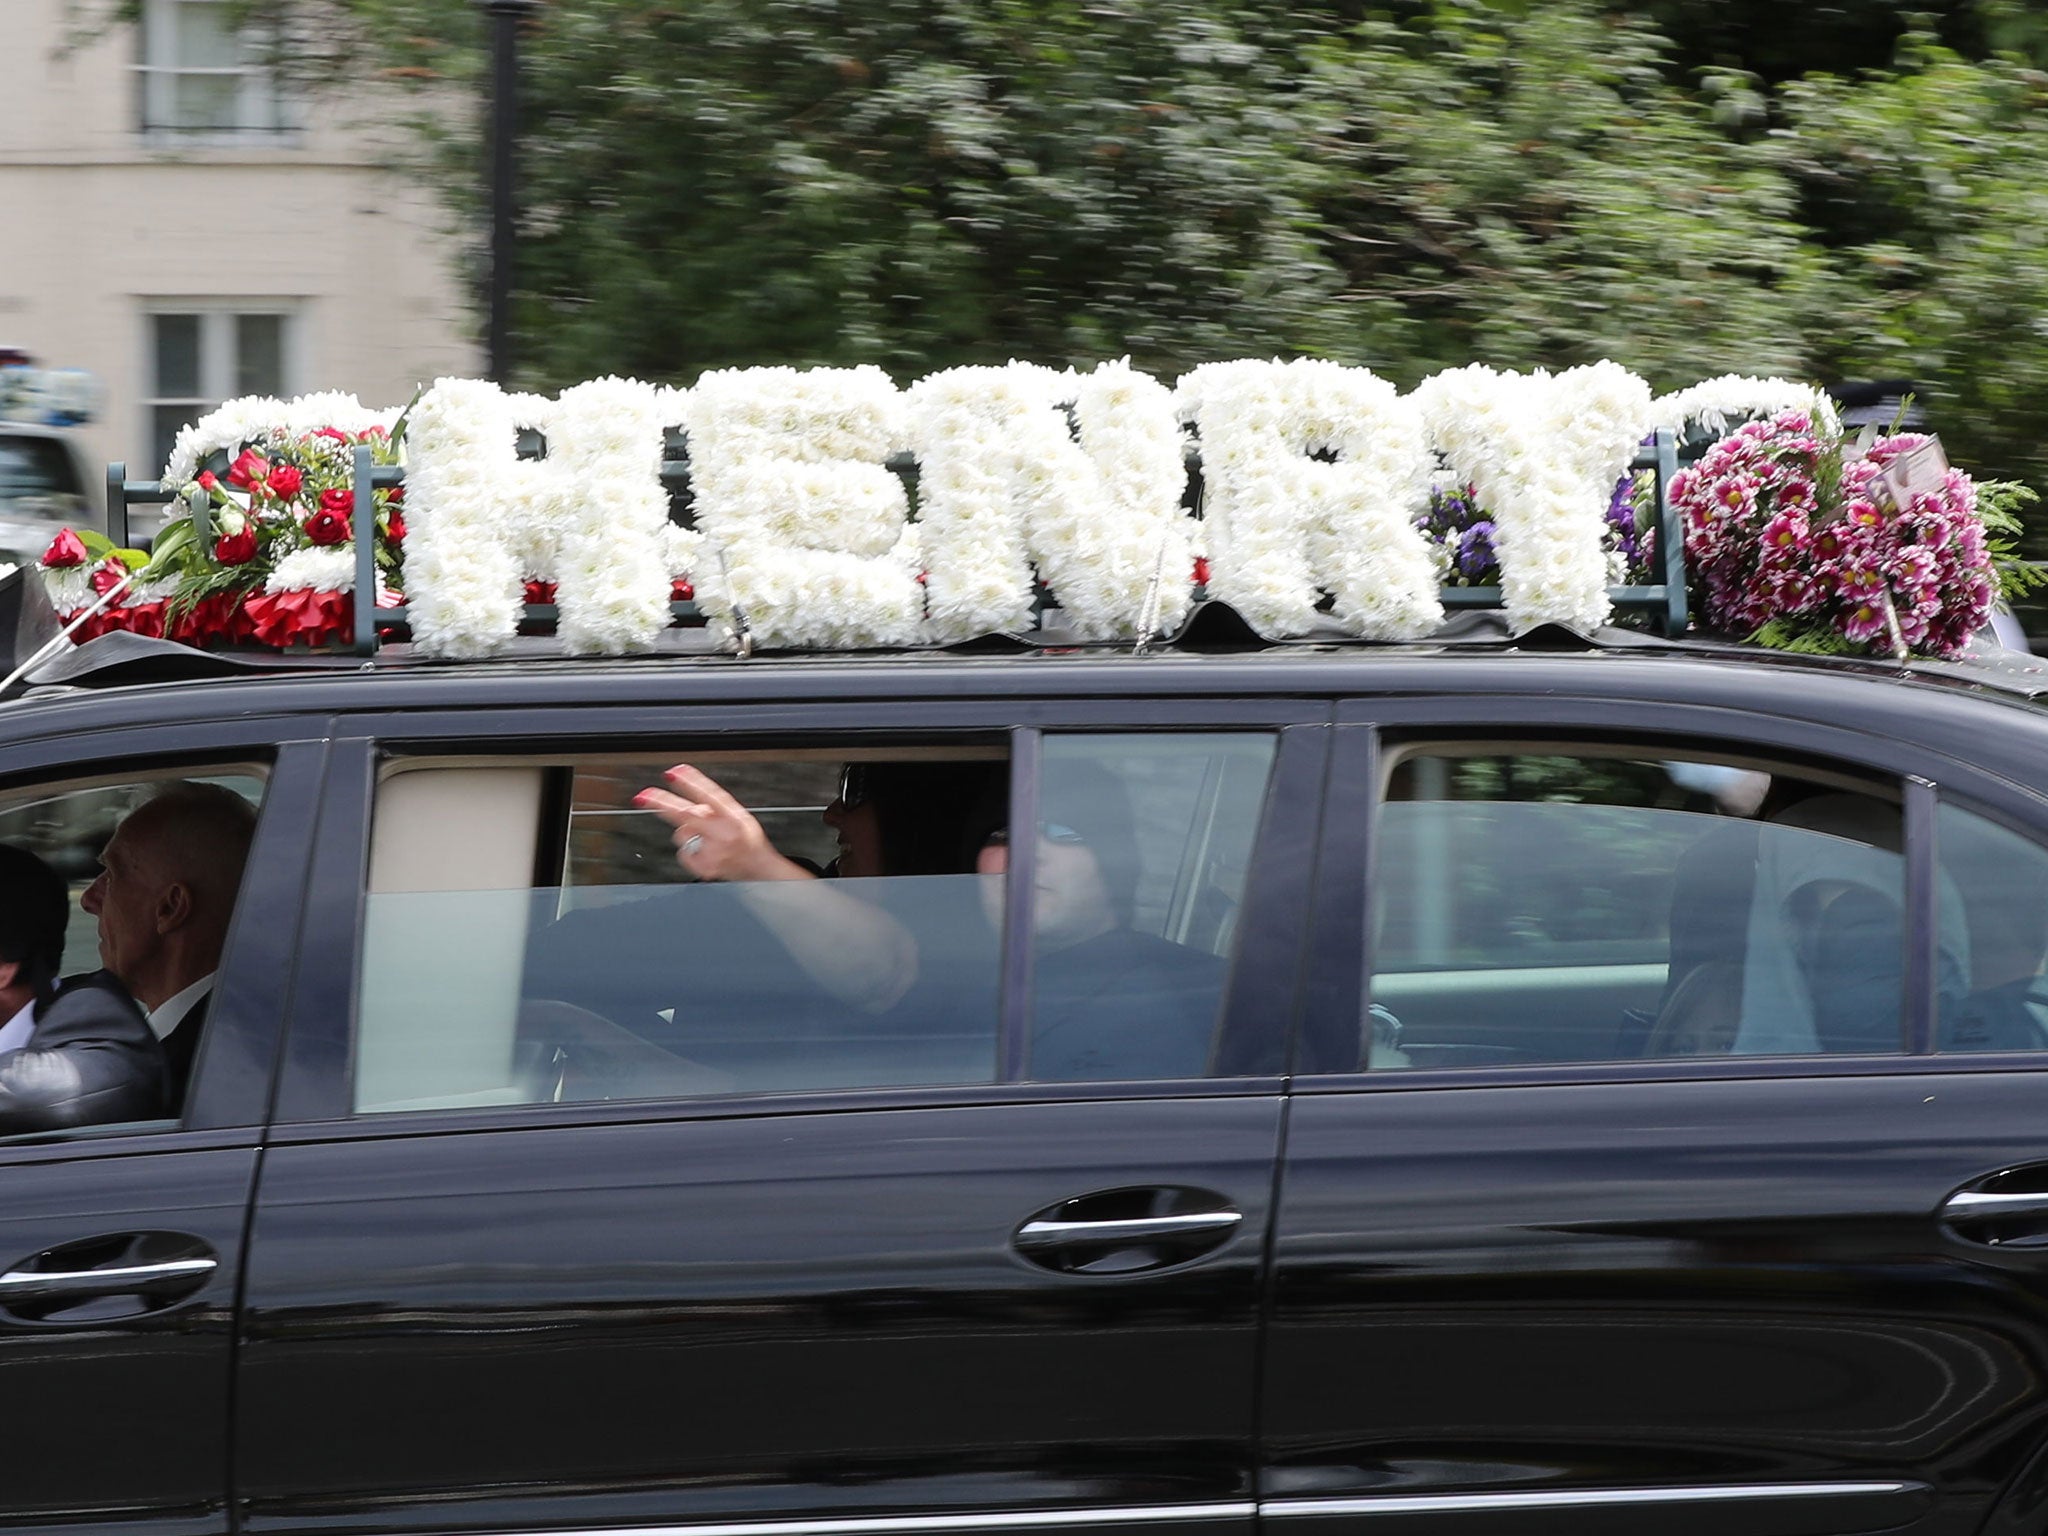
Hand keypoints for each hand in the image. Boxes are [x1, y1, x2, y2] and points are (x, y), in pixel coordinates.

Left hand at [634, 764, 809, 882]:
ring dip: (687, 833)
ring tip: (708, 840)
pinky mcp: (704, 867)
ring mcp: (713, 852)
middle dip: (661, 803)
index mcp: (734, 817)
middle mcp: (724, 834)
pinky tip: (705, 854)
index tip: (673, 773)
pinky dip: (689, 852)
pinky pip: (683, 852)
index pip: (710, 795)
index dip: (690, 782)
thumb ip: (716, 808)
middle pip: (686, 814)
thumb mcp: (741, 817)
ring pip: (681, 834)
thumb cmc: (749, 842)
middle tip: (643, 796)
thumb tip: (689, 802)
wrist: (760, 871)